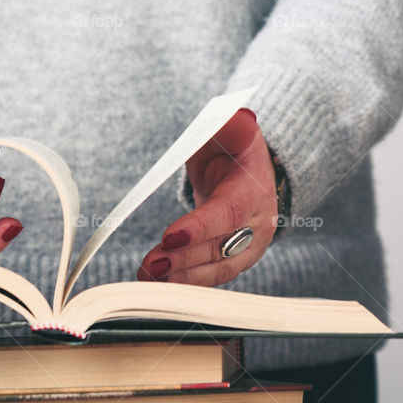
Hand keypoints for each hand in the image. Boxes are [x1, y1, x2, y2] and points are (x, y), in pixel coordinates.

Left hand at [137, 108, 276, 285]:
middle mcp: (256, 227)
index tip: (169, 237)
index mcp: (254, 193)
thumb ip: (233, 126)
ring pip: (214, 271)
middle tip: (151, 265)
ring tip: (147, 278)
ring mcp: (246, 249)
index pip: (228, 214)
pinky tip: (154, 285)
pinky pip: (207, 278)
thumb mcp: (235, 131)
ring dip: (180, 279)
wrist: (246, 174)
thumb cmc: (234, 150)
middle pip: (219, 250)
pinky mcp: (230, 262)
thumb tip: (238, 117)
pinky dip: (182, 284)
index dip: (200, 228)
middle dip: (183, 260)